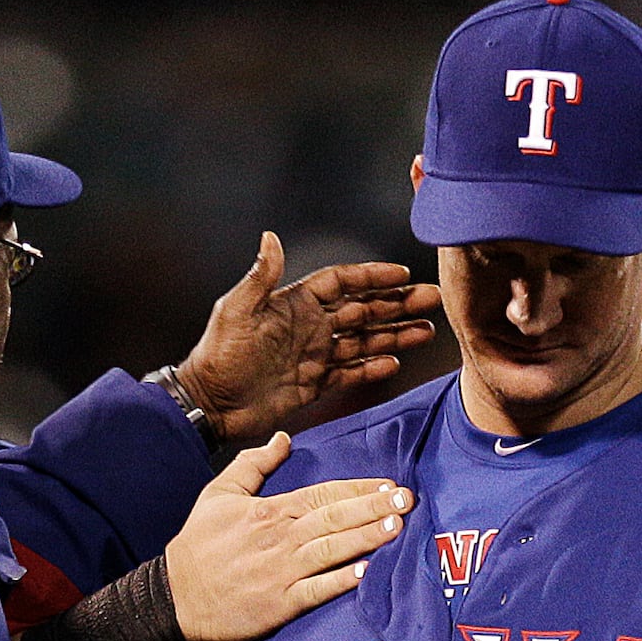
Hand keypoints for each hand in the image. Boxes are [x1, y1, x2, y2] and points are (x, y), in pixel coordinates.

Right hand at [163, 435, 411, 640]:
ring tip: (397, 527)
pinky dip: (342, 581)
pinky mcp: (280, 604)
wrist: (175, 598)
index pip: (323, 494)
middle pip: (335, 518)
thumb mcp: (218, 494)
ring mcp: (282, 572)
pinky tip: (368, 572)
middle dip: (373, 508)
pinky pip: (318, 590)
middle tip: (406, 500)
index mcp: (270, 511)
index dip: (358, 489)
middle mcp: (280, 538)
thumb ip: (253, 464)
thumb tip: (282, 439)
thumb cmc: (197, 547)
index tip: (388, 485)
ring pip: (332, 550)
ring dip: (366, 537)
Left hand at [177, 233, 440, 443]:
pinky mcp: (313, 385)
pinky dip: (371, 368)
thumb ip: (260, 277)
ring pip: (364, 340)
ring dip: (395, 334)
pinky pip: (350, 373)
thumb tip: (269, 237)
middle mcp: (310, 327)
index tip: (402, 273)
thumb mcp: (236, 311)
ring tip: (426, 330)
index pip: (343, 282)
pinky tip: (394, 362)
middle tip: (431, 299)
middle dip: (398, 303)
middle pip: (363, 309)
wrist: (210, 404)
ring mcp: (314, 356)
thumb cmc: (218, 354)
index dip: (372, 276)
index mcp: (295, 303)